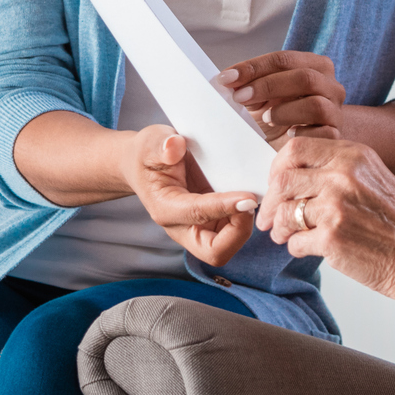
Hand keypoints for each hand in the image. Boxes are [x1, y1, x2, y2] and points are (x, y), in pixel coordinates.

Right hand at [121, 126, 256, 265]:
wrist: (142, 165)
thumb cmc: (147, 155)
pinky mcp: (209, 223)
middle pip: (215, 251)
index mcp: (165, 209)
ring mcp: (196, 228)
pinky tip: (248, 195)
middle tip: (250, 202)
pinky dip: (244, 218)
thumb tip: (174, 146)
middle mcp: (182, 226)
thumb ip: (161, 145)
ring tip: (252, 196)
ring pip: (228, 244)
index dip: (225, 207)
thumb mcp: (151, 142)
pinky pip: (231, 231)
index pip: (198, 214)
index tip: (249, 197)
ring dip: (244, 225)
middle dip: (239, 232)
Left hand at [215, 51, 345, 141]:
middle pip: (304, 77)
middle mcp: (331, 86)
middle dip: (267, 86)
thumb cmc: (274, 117)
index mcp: (314, 66)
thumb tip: (226, 80)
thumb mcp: (258, 97)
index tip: (226, 78)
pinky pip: (322, 134)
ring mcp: (335, 112)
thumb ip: (246, 84)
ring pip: (315, 105)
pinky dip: (301, 134)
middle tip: (239, 98)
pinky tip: (288, 136)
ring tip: (265, 119)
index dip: (254, 67)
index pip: (284, 59)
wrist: (289, 149)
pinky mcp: (335, 138)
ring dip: (284, 111)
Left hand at [257, 135, 394, 302]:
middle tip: (270, 218)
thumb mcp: (373, 179)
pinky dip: (296, 249)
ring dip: (280, 228)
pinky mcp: (332, 239)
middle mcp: (342, 175)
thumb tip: (293, 178)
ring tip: (287, 236)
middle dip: (271, 202)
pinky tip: (308, 250)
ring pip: (284, 212)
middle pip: (283, 180)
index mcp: (353, 155)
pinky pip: (295, 242)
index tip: (276, 185)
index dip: (277, 168)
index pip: (295, 148)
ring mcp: (336, 206)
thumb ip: (337, 170)